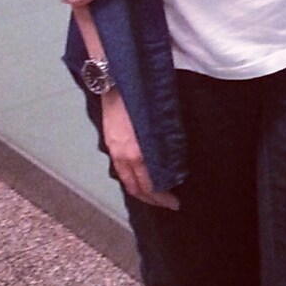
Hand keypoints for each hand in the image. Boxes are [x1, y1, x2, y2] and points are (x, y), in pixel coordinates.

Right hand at [101, 89, 179, 209]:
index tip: (175, 202)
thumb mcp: (158, 124)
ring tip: (154, 194)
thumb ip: (164, 145)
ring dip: (140, 191)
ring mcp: (114, 151)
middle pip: (136, 188)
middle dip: (152, 200)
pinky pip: (120, 169)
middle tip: (167, 203)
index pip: (150, 186)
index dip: (162, 197)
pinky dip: (131, 178)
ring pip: (126, 180)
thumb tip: (172, 162)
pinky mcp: (110, 143)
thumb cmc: (141, 99)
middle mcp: (124, 156)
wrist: (116, 82)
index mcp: (138, 153)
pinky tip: (140, 176)